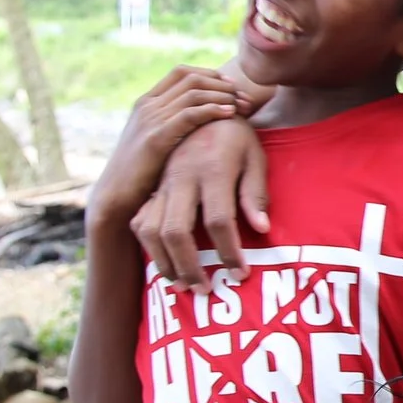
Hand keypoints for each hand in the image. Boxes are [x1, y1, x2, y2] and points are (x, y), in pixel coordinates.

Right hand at [87, 68, 251, 231]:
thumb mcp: (157, 140)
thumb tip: (205, 116)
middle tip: (246, 98)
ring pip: (194, 93)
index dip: (211, 75)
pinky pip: (189, 114)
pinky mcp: (156, 138)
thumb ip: (174, 124)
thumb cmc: (142, 173)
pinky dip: (213, 110)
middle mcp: (148, 105)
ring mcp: (150, 119)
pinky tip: (230, 114)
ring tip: (244, 107)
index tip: (233, 86)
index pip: (182, 72)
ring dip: (223, 96)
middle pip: (192, 78)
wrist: (116, 196)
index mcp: (147, 102)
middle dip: (223, 85)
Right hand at [130, 110, 270, 289]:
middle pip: (177, 231)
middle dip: (190, 267)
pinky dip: (150, 247)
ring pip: (151, 230)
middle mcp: (181, 178)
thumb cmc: (237, 138)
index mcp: (212, 169)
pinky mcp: (152, 189)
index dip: (229, 251)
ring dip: (166, 263)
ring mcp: (162, 184)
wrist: (205, 111)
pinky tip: (166, 264)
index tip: (240, 274)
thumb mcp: (255, 158)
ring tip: (185, 285)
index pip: (219, 220)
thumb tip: (261, 228)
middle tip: (206, 291)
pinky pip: (141, 222)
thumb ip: (256, 194)